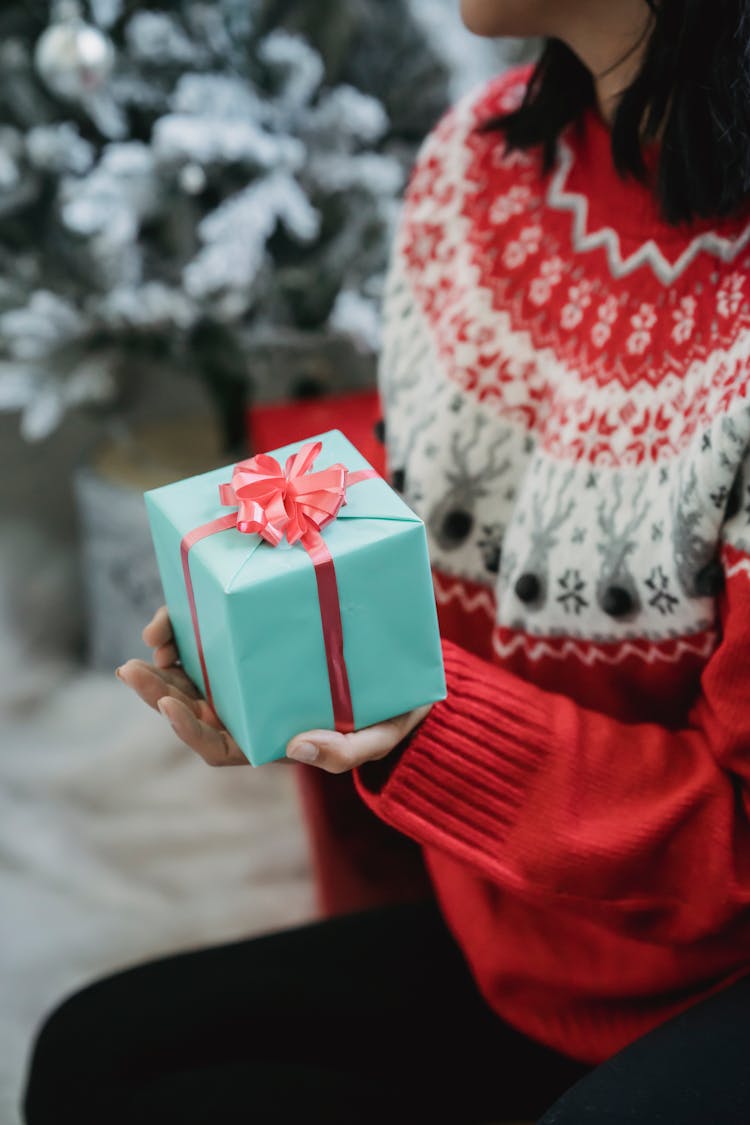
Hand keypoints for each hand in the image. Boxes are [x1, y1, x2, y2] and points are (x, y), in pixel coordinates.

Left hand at [118, 606, 431, 772]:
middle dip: (157, 691)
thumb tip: (298, 749)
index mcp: (270, 739)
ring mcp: (248, 677)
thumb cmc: (391, 712)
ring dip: (165, 657)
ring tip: (155, 632)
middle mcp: (250, 710)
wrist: (406, 673)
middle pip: (191, 708)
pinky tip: (183, 606)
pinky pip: (213, 637)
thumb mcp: (378, 736)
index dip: (187, 731)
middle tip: (132, 669)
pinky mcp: (253, 642)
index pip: (216, 745)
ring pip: (192, 673)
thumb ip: (347, 753)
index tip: (168, 707)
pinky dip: (193, 626)